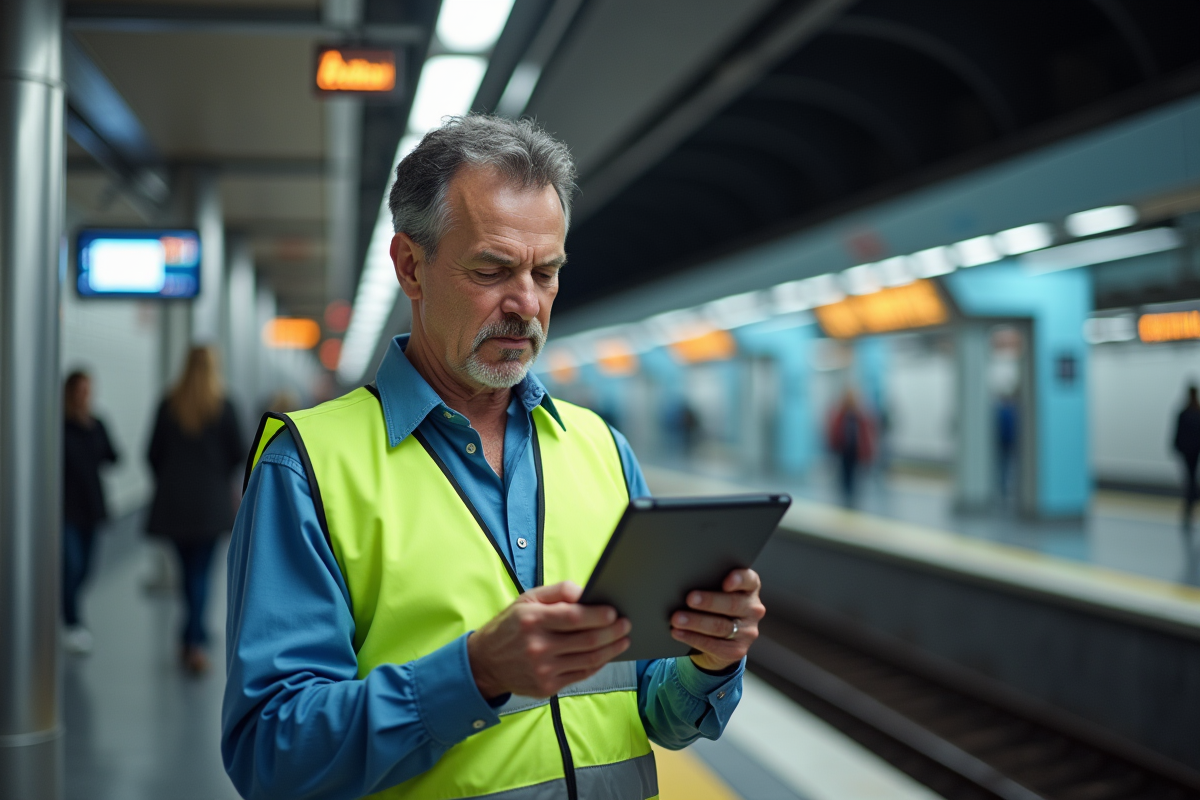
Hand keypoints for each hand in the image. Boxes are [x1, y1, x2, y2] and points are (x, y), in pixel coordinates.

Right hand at [467, 581, 631, 699]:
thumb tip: (585, 592)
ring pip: (588, 660)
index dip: (599, 615)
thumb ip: (558, 592)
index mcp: (533, 620)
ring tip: (623, 639)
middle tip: (626, 625)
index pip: (575, 617)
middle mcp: (538, 646)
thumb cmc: (511, 626)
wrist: (486, 662)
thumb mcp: (527, 599)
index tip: (614, 612)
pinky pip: (581, 674)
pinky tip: (606, 654)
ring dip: (611, 649)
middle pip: (587, 640)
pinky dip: (598, 664)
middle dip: (612, 632)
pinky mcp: (547, 686)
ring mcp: (543, 669)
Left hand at [670, 568, 764, 671]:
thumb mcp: (718, 594)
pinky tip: (678, 633)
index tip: (726, 582)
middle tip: (690, 599)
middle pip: (732, 604)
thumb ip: (710, 586)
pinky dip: (692, 638)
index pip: (749, 580)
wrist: (720, 642)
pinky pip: (713, 645)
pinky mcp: (738, 650)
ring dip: (696, 622)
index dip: (739, 580)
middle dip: (709, 602)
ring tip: (677, 619)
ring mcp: (748, 631)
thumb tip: (684, 584)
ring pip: (721, 626)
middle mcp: (753, 609)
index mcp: (749, 589)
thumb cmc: (715, 609)